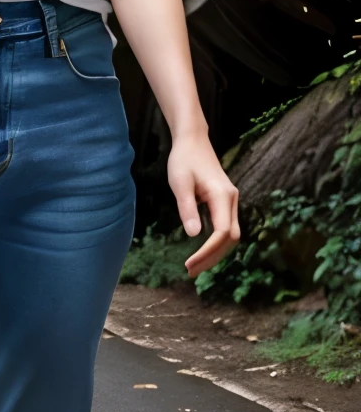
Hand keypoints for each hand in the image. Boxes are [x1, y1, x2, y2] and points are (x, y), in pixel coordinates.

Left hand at [167, 130, 240, 278]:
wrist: (193, 140)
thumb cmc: (184, 159)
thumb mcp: (179, 183)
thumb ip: (187, 207)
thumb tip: (193, 235)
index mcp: (222, 196)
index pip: (223, 232)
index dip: (209, 251)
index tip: (191, 263)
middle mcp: (232, 200)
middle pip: (231, 238)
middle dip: (213, 257)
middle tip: (191, 271)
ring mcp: (231, 201)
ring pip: (231, 235)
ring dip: (215, 252)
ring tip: (195, 266)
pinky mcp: (225, 201)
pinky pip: (226, 227)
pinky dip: (217, 242)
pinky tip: (203, 251)